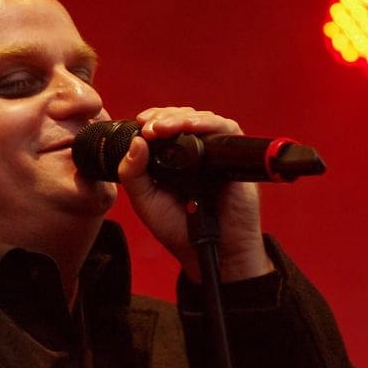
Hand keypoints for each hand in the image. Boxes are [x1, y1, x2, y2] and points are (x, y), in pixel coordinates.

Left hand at [117, 107, 272, 281]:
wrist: (212, 251)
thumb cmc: (180, 228)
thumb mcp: (146, 202)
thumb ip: (134, 175)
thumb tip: (136, 141)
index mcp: (172, 158)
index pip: (164, 126)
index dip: (154, 118)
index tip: (141, 122)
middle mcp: (194, 151)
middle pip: (182, 117)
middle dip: (164, 116)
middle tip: (150, 126)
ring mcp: (215, 152)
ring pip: (202, 119)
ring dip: (181, 118)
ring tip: (164, 127)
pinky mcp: (234, 157)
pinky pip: (226, 130)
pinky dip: (208, 124)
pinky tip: (191, 127)